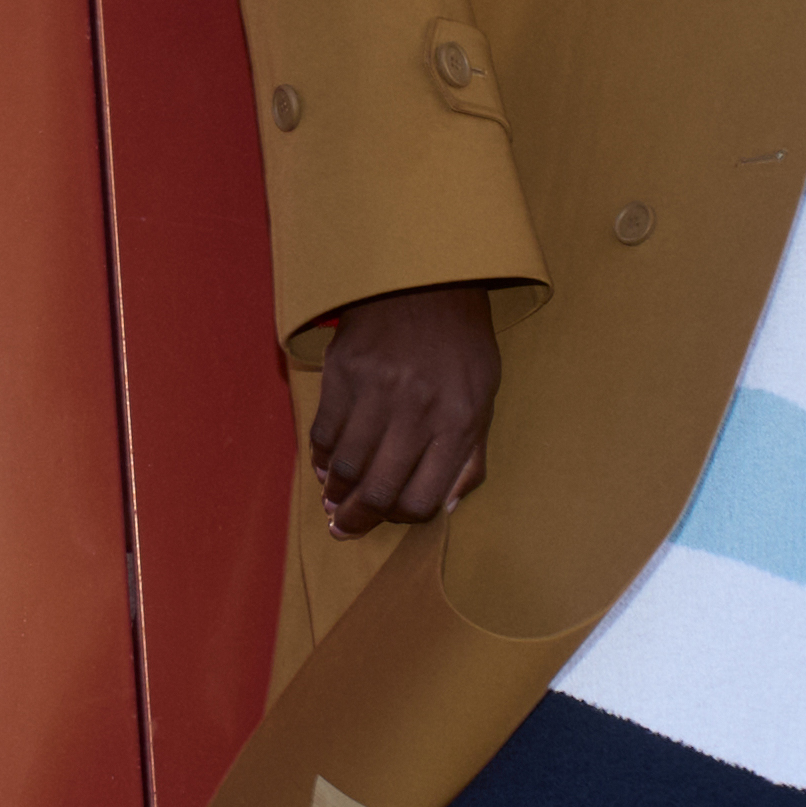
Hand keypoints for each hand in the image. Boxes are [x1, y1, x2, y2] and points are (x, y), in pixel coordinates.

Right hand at [308, 283, 499, 538]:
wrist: (427, 277)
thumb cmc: (460, 343)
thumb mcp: (485, 395)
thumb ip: (471, 455)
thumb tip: (447, 506)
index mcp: (458, 422)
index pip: (423, 498)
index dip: (403, 518)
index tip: (392, 517)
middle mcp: (417, 412)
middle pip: (379, 491)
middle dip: (359, 520)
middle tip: (345, 529)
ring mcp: (376, 392)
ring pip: (346, 467)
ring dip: (335, 493)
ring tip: (333, 501)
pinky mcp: (343, 373)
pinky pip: (324, 432)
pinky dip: (321, 456)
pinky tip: (326, 465)